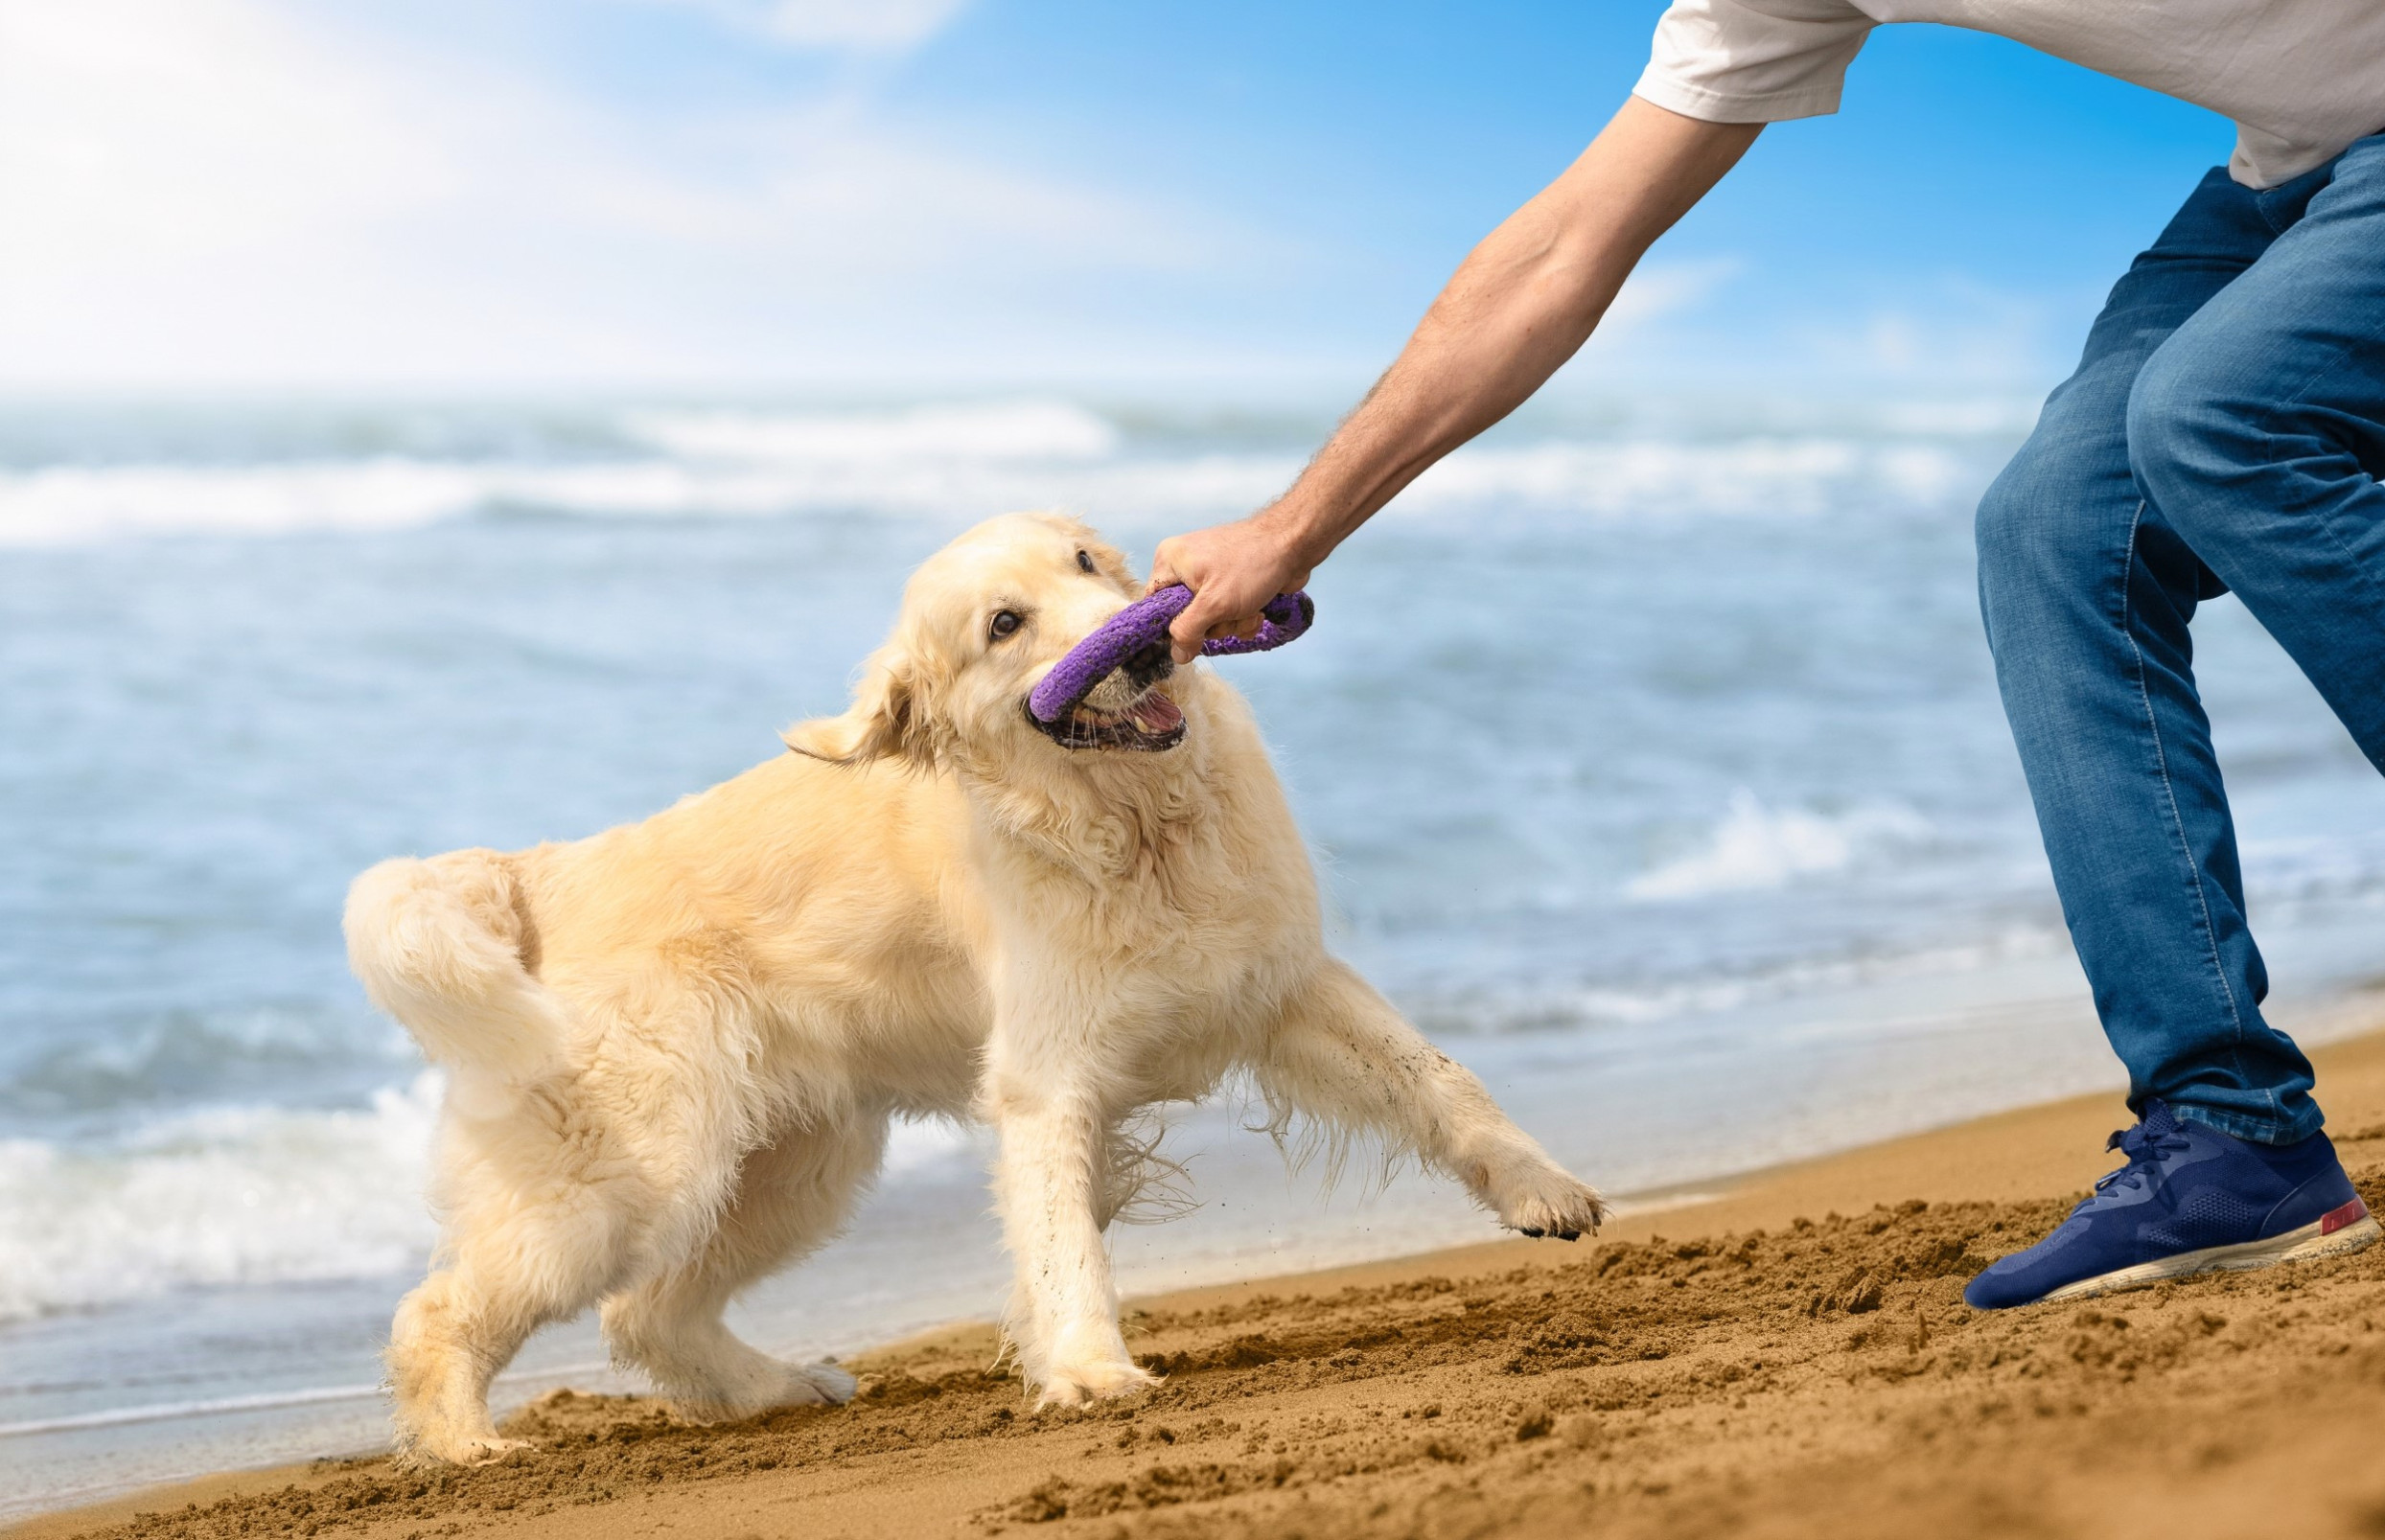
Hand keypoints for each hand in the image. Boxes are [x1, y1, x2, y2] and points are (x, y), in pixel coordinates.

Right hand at [1146, 510, 1315, 663]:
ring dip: (1233, 623)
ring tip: (1250, 608)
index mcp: (1170, 562)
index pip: (1154, 607)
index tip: (1192, 635)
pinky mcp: (1230, 584)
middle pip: (1184, 618)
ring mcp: (1208, 575)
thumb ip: (1188, 631)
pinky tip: (1258, 609)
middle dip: (1213, 625)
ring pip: (1210, 621)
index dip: (1171, 627)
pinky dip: (1243, 618)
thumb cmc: (1252, 566)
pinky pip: (1227, 614)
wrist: (1294, 544)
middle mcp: (1185, 567)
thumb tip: (1176, 655)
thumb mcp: (1214, 605)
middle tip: (1231, 612)